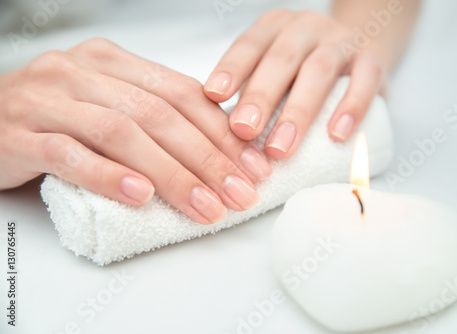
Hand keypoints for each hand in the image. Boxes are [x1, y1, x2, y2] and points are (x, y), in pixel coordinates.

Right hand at [0, 38, 272, 223]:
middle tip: (239, 193)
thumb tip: (216, 142)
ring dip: (170, 174)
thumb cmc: (53, 117)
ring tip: (205, 206)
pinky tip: (141, 197)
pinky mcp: (18, 134)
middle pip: (159, 114)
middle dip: (207, 157)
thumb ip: (153, 114)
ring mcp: (48, 100)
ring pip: (121, 133)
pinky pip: (69, 154)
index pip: (181, 93)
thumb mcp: (107, 103)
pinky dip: (109, 176)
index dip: (222, 131)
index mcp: (112, 61)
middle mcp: (81, 71)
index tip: (252, 165)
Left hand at [204, 10, 384, 158]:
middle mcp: (305, 28)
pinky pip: (365, 80)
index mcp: (274, 28)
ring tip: (281, 148)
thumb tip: (224, 136)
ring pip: (319, 71)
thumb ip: (254, 89)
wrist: (361, 39)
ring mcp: (341, 41)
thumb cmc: (304, 66)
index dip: (231, 69)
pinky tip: (337, 135)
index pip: (249, 45)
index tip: (213, 97)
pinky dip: (351, 107)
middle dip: (261, 97)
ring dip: (298, 112)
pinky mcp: (373, 58)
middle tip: (244, 131)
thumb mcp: (275, 66)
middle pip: (281, 60)